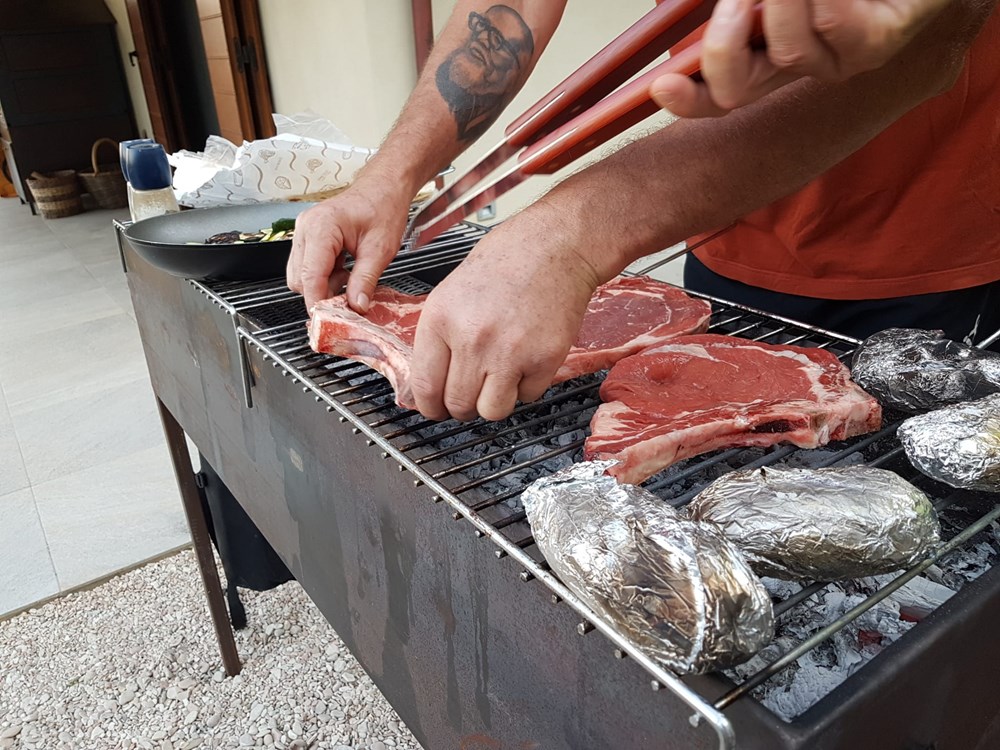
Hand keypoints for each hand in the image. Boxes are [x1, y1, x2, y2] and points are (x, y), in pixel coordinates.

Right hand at [286, 177, 410, 312]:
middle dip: (322, 294)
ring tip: (349, 278)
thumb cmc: (383, 207)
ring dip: (323, 285)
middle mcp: (306, 228)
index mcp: (322, 227)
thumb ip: (365, 280)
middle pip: (299, 279)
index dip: (318, 302)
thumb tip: (356, 306)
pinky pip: (307, 266)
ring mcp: (304, 232)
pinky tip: (344, 271)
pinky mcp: (308, 237)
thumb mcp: (380, 249)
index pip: (310, 276)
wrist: (384, 187)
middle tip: (349, 297)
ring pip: (300, 274)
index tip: (329, 320)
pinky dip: (324, 276)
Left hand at [409, 213, 600, 421]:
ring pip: (492, 411)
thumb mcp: (452, 292)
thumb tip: (432, 381)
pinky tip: (526, 360)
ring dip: (495, 402)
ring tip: (499, 379)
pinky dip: (527, 386)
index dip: (431, 407)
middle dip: (463, 407)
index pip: (425, 387)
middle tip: (471, 394)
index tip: (436, 410)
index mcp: (441, 319)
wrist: (555, 246)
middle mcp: (472, 339)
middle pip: (458, 405)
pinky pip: (528, 397)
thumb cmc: (506, 261)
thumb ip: (440, 337)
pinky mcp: (544, 359)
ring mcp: (509, 352)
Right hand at [650, 0, 946, 116]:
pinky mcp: (879, 44)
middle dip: (723, 49)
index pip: (719, 92)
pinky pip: (829, 23)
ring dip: (781, 3)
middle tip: (733, 2)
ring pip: (786, 50)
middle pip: (739, 90)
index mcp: (771, 50)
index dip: (689, 98)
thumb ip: (738, 10)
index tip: (663, 87)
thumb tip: (721, 14)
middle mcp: (802, 64)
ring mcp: (840, 60)